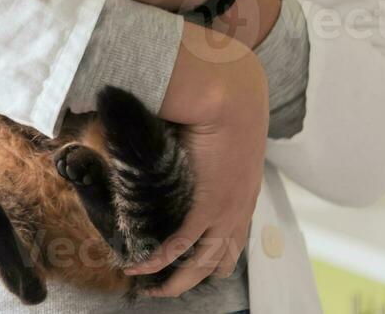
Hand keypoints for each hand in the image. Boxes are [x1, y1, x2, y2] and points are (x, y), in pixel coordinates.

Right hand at [127, 27, 268, 296]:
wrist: (230, 95)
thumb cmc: (224, 104)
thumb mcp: (220, 135)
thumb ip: (199, 147)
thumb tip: (174, 141)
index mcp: (244, 196)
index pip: (232, 243)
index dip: (214, 261)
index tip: (195, 269)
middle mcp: (238, 211)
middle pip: (217, 262)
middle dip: (191, 280)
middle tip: (167, 289)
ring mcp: (224, 212)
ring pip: (198, 263)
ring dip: (173, 280)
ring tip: (150, 289)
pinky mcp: (206, 207)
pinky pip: (178, 245)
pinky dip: (157, 260)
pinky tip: (140, 267)